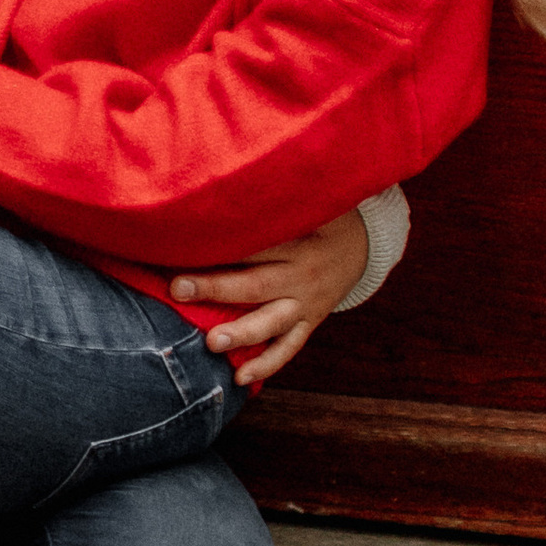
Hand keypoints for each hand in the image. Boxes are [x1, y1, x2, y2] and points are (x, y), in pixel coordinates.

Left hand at [170, 203, 370, 389]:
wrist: (367, 244)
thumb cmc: (325, 214)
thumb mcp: (311, 199)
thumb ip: (281, 191)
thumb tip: (244, 167)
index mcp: (298, 241)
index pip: (256, 243)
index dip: (220, 243)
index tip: (183, 242)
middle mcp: (302, 275)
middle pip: (256, 284)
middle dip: (216, 288)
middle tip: (179, 289)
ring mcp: (306, 303)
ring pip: (272, 322)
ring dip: (242, 333)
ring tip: (212, 343)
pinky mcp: (309, 322)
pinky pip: (289, 347)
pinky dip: (266, 364)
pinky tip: (241, 377)